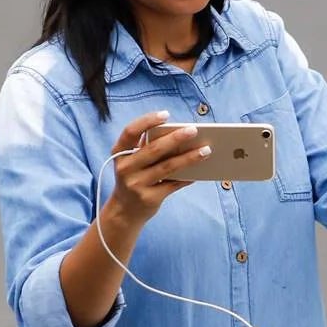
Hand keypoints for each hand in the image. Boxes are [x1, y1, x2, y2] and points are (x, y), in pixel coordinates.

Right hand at [102, 112, 208, 226]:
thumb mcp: (132, 161)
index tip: (166, 115)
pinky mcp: (149, 198)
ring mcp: (136, 184)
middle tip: (194, 130)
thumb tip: (178, 133)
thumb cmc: (134, 177)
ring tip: (206, 150)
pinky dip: (187, 177)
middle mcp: (125, 168)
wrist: (124, 210)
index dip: (147, 121)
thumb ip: (147, 146)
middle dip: (176, 138)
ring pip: (168, 167)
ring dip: (189, 158)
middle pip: (154, 149)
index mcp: (119, 153)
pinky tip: (199, 171)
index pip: (130, 131)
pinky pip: (173, 185)